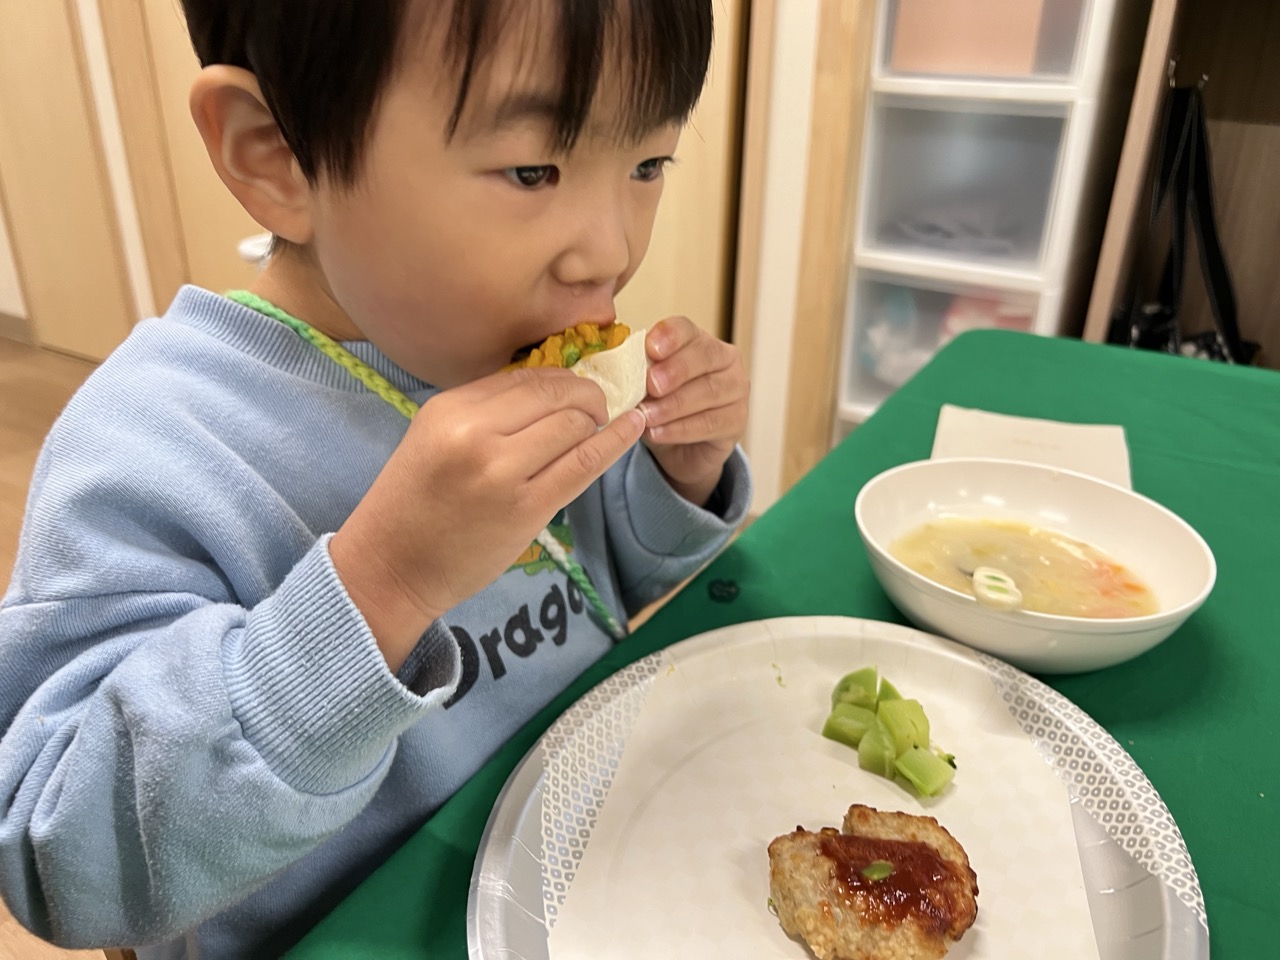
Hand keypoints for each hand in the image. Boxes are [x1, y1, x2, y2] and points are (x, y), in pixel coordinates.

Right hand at [330, 368, 644, 668]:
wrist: (391, 566)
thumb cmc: (414, 504)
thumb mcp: (434, 438)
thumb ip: (485, 412)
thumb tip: (550, 389)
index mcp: (450, 409)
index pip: (525, 376)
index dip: (562, 378)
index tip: (578, 387)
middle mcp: (475, 432)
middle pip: (555, 394)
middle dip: (588, 395)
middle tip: (601, 405)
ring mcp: (503, 472)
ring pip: (574, 425)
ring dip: (600, 420)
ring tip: (607, 425)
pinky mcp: (527, 509)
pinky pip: (584, 464)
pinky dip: (615, 442)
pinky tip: (634, 429)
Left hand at [639, 317, 748, 506]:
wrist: (680, 448)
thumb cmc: (662, 406)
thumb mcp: (645, 386)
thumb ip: (639, 372)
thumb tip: (619, 370)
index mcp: (698, 340)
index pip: (687, 329)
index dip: (670, 336)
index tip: (651, 349)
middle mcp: (724, 359)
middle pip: (704, 356)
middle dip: (675, 370)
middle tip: (651, 384)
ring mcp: (736, 389)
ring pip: (709, 391)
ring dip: (674, 404)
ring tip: (647, 415)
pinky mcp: (736, 420)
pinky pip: (710, 422)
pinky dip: (681, 429)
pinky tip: (658, 432)